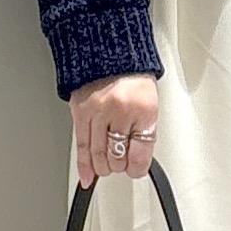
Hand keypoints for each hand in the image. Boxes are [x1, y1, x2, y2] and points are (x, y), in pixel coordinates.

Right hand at [69, 72, 159, 186]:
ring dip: (104, 167)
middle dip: (120, 167)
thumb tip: (137, 160)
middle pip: (118, 157)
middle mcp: (120, 111)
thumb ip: (144, 131)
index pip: (141, 153)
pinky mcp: (80, 112)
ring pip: (98, 155)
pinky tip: (88, 177)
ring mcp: (98, 112)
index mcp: (143, 109)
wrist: (109, 53)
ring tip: (107, 167)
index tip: (136, 169)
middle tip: (121, 165)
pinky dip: (84, 166)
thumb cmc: (132, 78)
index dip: (138, 168)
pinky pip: (81, 146)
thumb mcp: (150, 104)